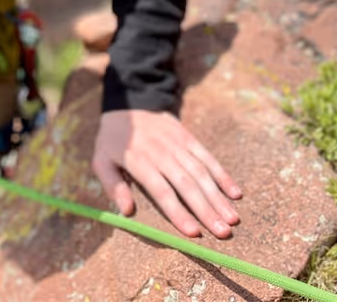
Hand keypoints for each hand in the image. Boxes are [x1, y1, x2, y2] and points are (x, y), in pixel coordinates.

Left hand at [93, 109, 241, 238]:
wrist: (128, 103)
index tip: (194, 233)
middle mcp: (162, 152)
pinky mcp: (188, 137)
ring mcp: (177, 143)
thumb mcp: (100, 160)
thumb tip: (127, 212)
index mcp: (139, 160)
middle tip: (223, 233)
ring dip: (218, 196)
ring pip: (201, 172)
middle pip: (187, 184)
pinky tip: (235, 193)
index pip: (162, 191)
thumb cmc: (113, 140)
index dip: (178, 212)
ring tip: (232, 219)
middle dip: (206, 210)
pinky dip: (222, 174)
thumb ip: (113, 185)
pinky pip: (207, 157)